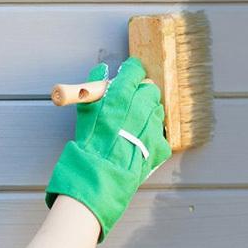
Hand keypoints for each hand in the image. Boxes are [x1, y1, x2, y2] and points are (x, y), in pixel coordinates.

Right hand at [45, 57, 170, 241]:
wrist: (99, 177)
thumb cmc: (88, 147)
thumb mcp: (85, 114)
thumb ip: (93, 90)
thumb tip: (100, 70)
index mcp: (119, 98)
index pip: (135, 72)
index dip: (133, 72)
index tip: (131, 75)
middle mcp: (139, 109)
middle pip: (150, 90)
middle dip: (143, 93)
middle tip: (134, 102)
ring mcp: (152, 127)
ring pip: (158, 110)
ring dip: (149, 114)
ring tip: (135, 126)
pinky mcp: (159, 145)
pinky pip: (161, 133)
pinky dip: (153, 136)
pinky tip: (140, 142)